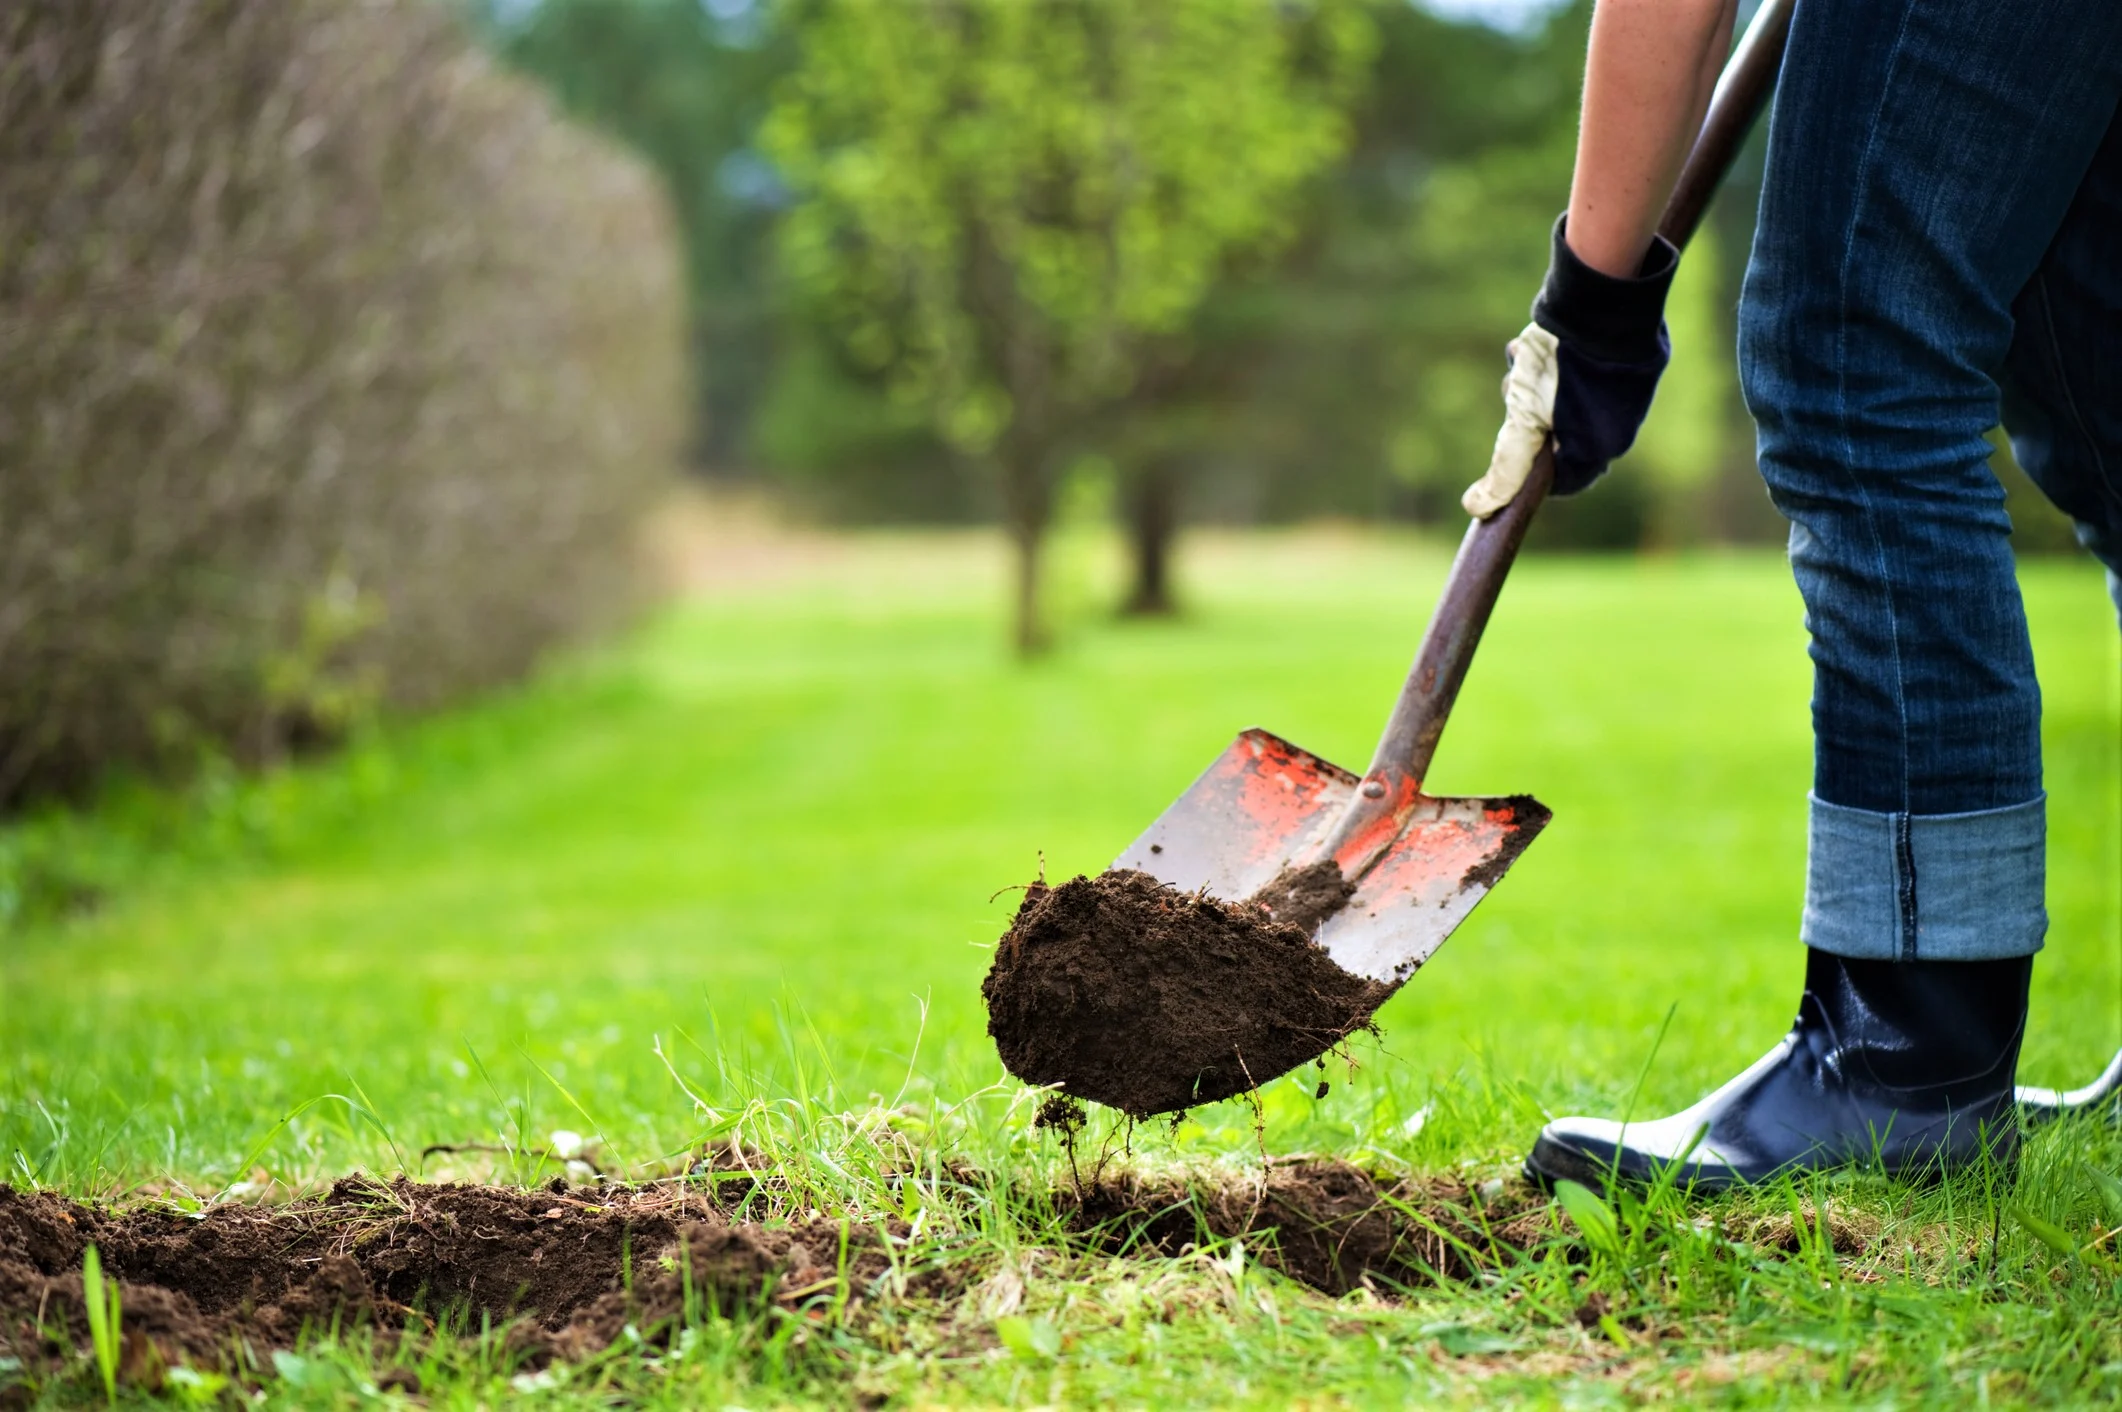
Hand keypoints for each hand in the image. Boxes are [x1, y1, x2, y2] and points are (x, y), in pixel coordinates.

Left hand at [1462, 215, 1676, 517]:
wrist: (1602, 299)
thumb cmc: (1562, 366)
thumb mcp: (1524, 420)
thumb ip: (1506, 466)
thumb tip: (1477, 507)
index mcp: (1604, 448)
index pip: (1562, 480)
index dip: (1528, 468)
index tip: (1508, 445)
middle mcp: (1619, 424)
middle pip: (1557, 438)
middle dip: (1526, 417)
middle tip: (1516, 391)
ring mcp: (1623, 392)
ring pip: (1561, 404)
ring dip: (1532, 386)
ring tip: (1525, 359)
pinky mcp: (1621, 360)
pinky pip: (1577, 374)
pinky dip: (1550, 365)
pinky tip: (1535, 344)